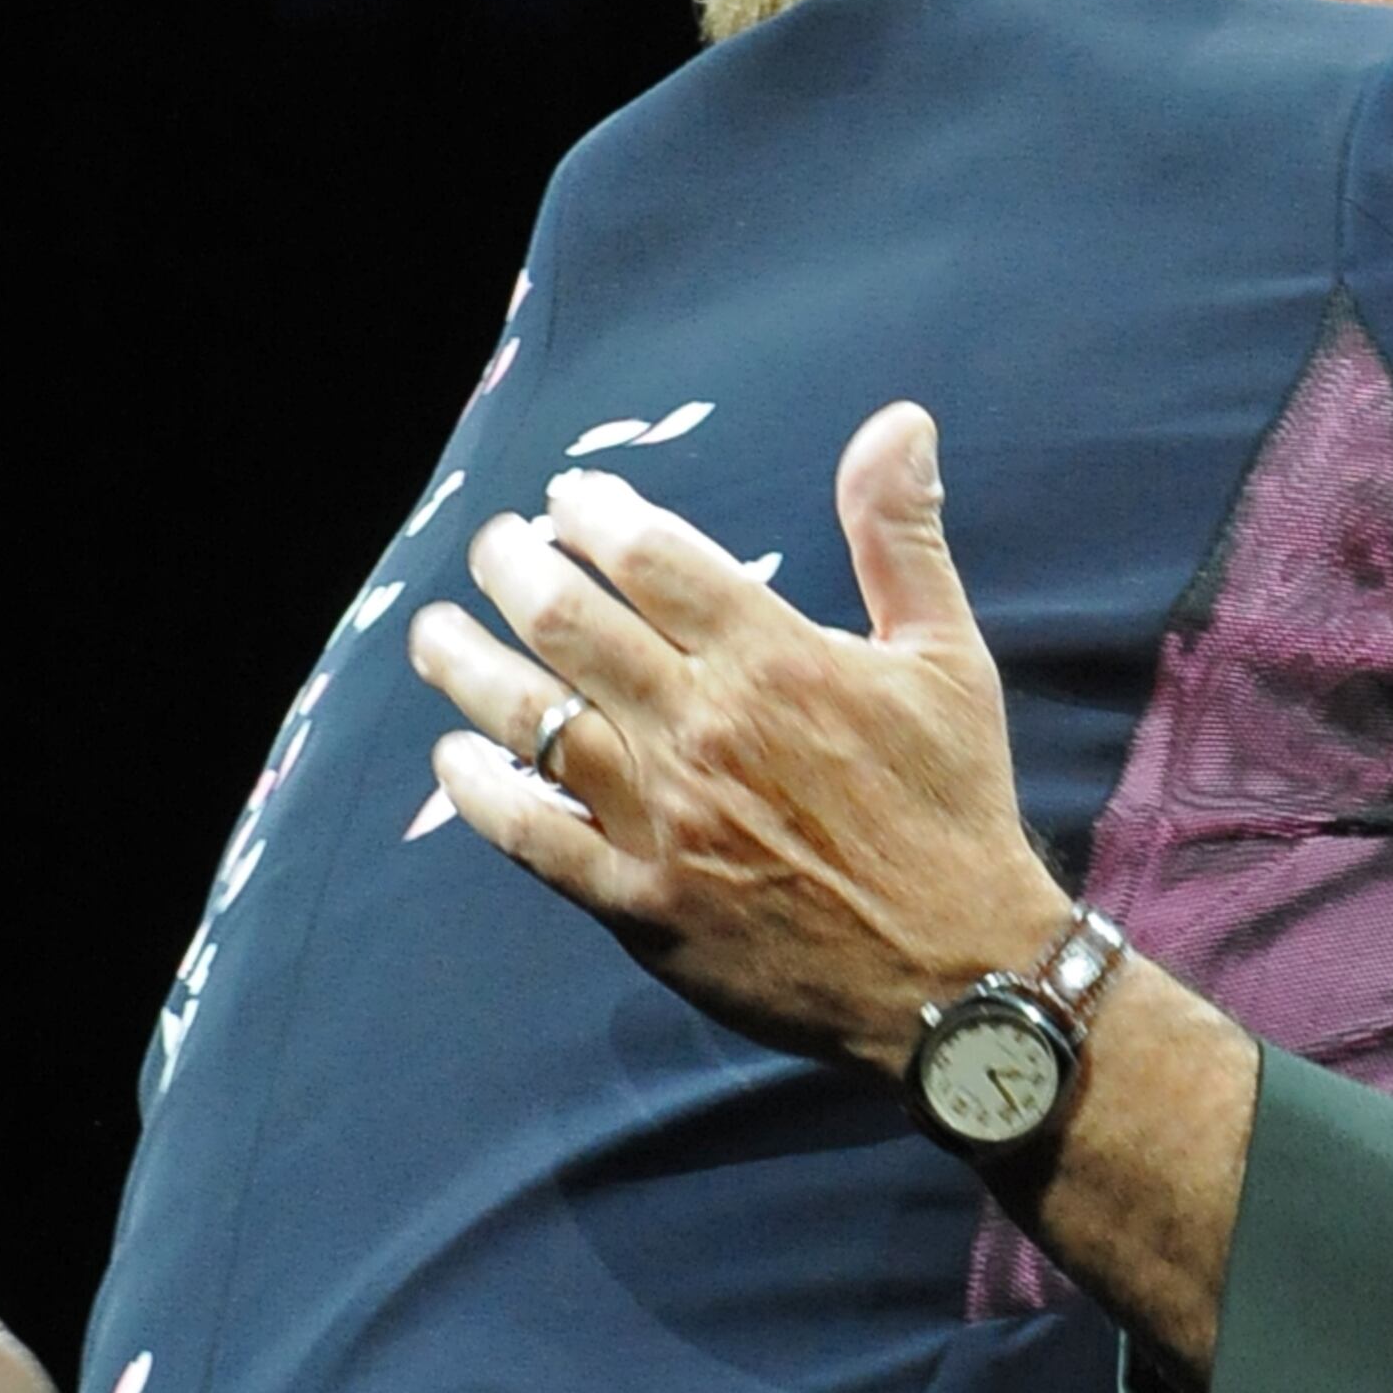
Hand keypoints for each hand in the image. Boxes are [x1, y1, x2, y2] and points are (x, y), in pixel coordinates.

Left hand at [407, 404, 1068, 1074]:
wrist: (958, 973)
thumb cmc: (953, 809)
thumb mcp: (948, 658)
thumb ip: (901, 536)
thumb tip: (899, 420)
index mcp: (773, 658)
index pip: (648, 554)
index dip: (592, 512)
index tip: (569, 500)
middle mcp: (701, 727)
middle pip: (566, 619)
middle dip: (511, 565)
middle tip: (494, 547)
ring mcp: (662, 817)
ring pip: (529, 716)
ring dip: (465, 663)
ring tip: (434, 633)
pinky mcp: (641, 901)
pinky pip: (532, 835)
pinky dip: (481, 791)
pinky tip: (451, 759)